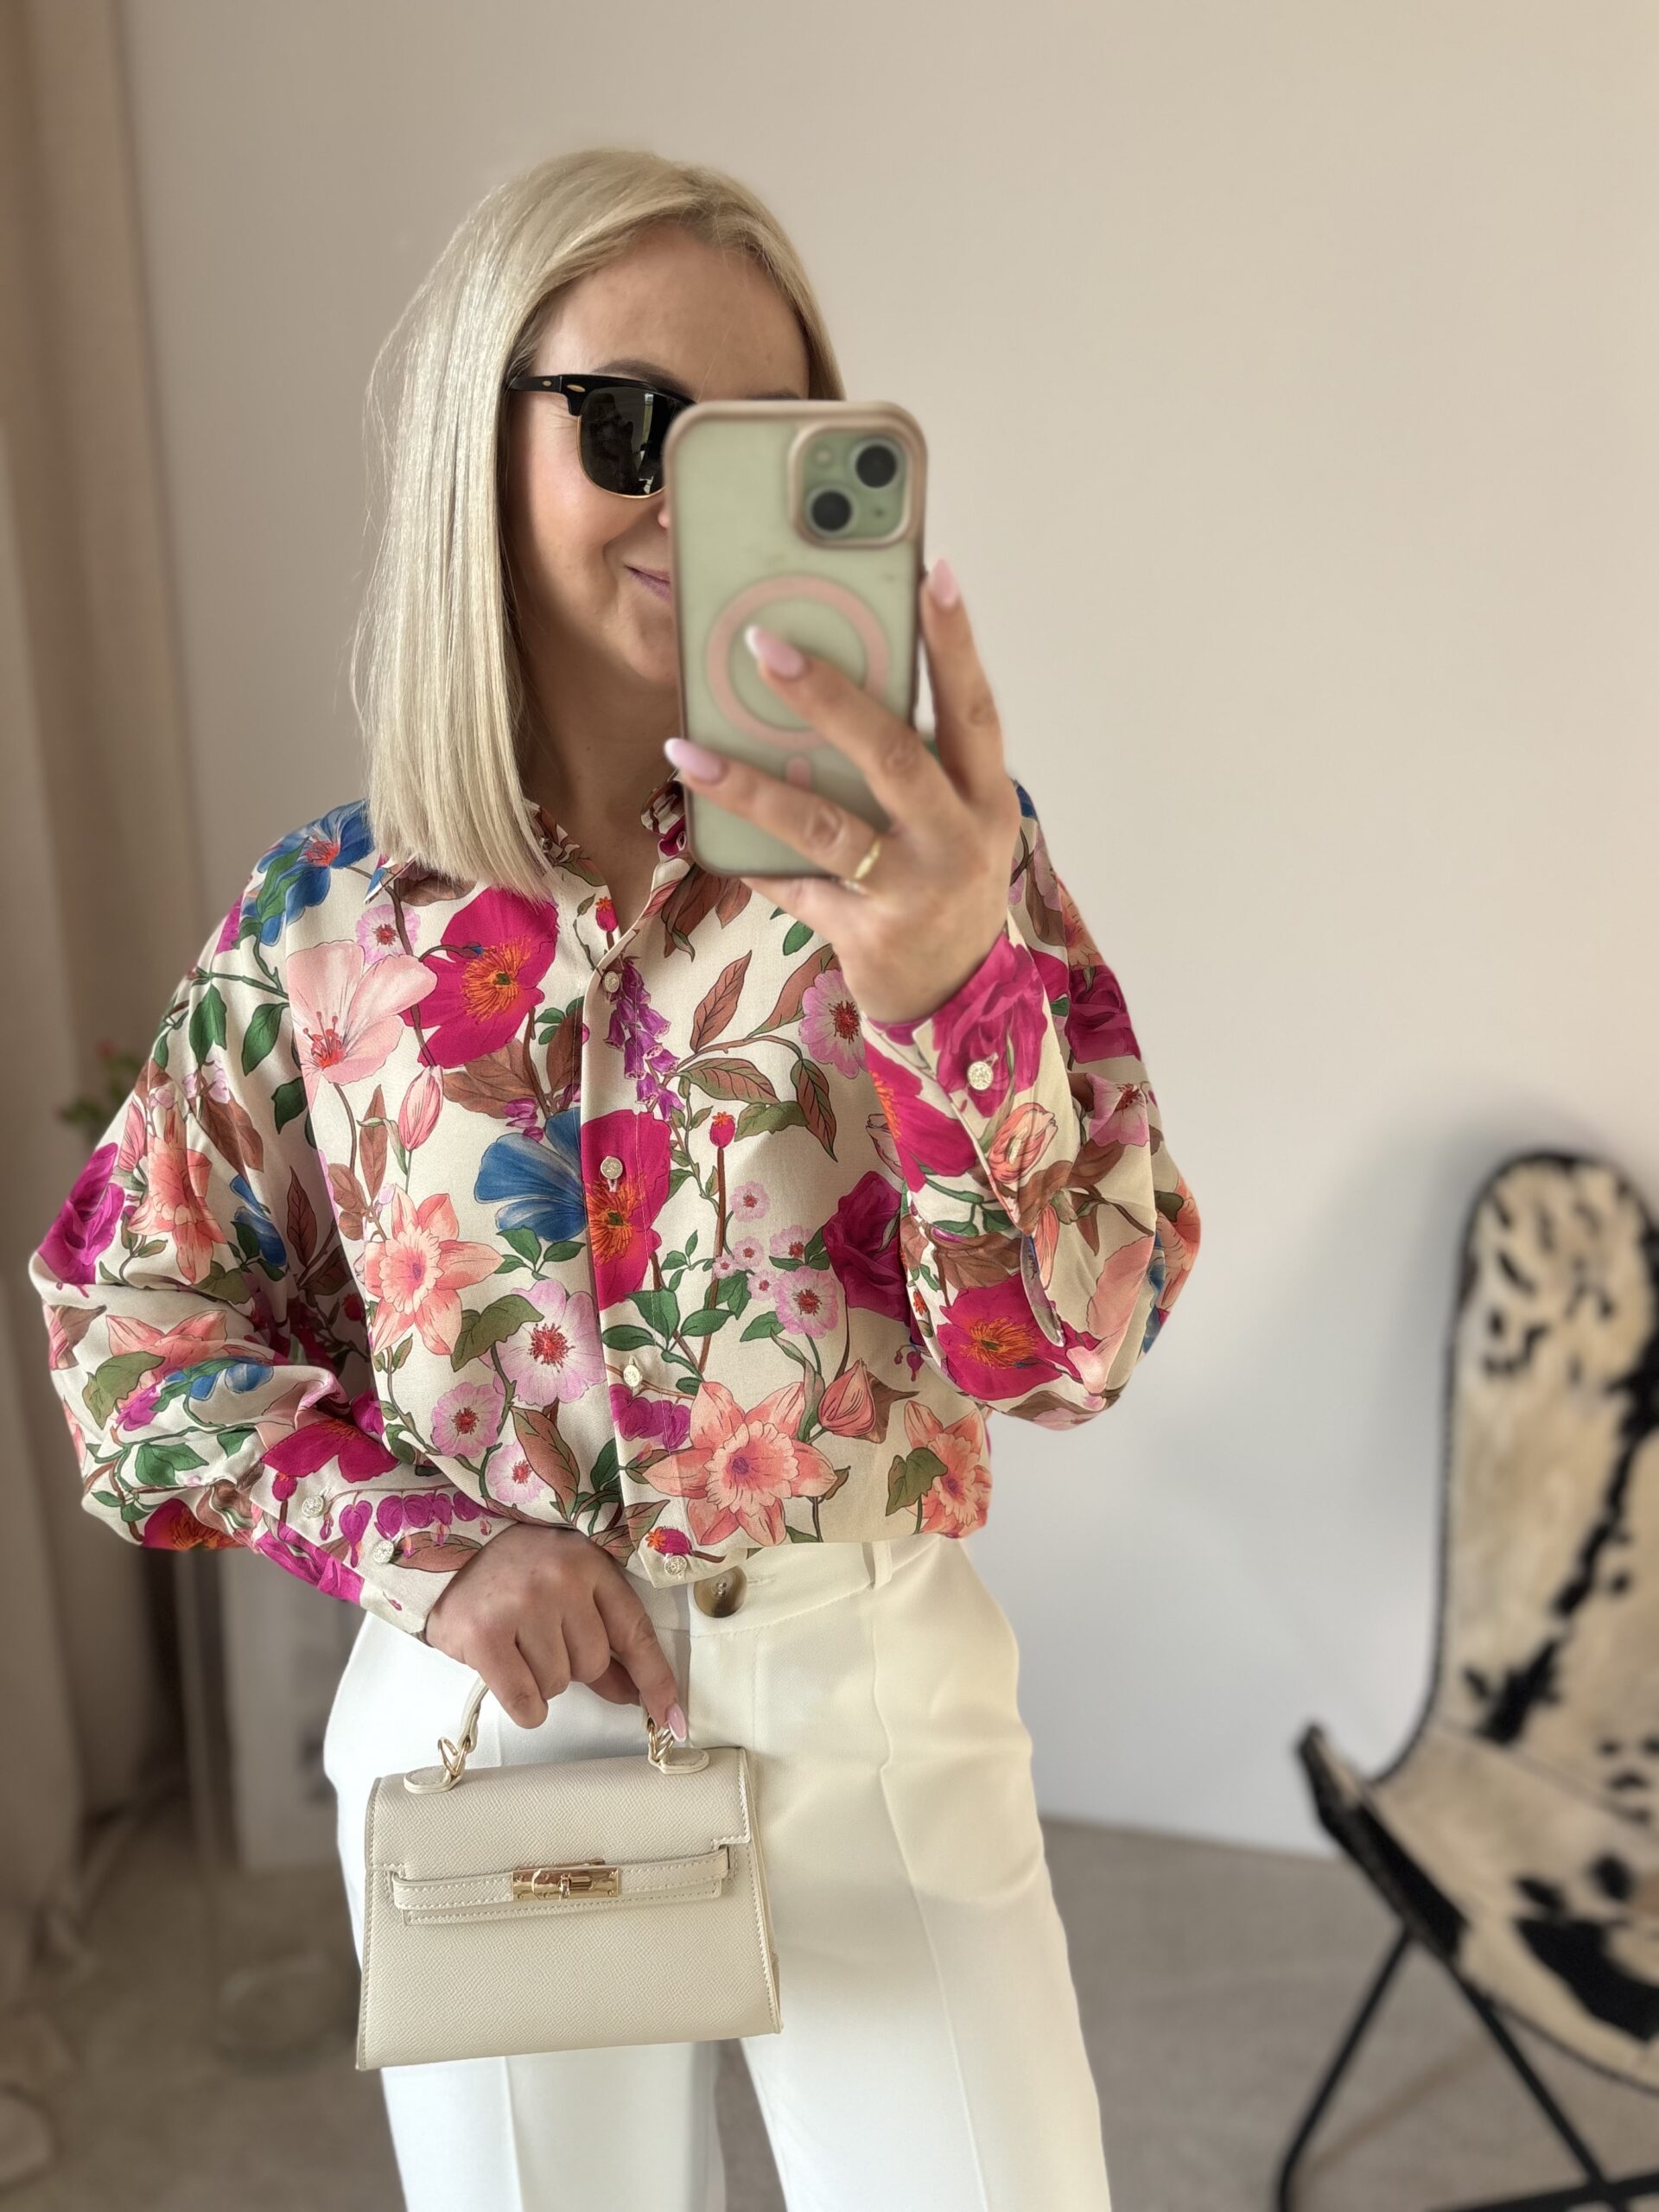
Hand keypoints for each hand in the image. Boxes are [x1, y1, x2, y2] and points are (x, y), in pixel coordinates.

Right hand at [422, 1523, 684, 1737]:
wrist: (446, 1550)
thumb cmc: (513, 1571)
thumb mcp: (565, 1585)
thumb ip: (599, 1635)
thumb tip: (633, 1693)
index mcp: (589, 1565)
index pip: (634, 1631)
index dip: (655, 1678)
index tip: (671, 1715)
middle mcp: (560, 1582)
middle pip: (592, 1666)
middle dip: (570, 1666)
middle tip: (538, 1636)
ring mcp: (522, 1606)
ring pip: (557, 1685)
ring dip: (540, 1680)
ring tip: (516, 1643)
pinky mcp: (485, 1636)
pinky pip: (525, 1701)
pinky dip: (523, 1703)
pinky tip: (507, 1673)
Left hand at [664, 557, 1019, 1026]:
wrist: (956, 998)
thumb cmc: (942, 885)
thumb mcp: (951, 822)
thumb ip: (912, 766)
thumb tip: (824, 689)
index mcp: (985, 797)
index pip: (973, 708)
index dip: (955, 644)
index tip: (935, 572)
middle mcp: (958, 840)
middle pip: (893, 755)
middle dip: (826, 696)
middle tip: (761, 644)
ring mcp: (913, 891)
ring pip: (824, 825)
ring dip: (750, 785)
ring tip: (688, 749)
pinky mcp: (869, 934)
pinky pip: (795, 885)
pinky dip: (750, 858)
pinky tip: (703, 832)